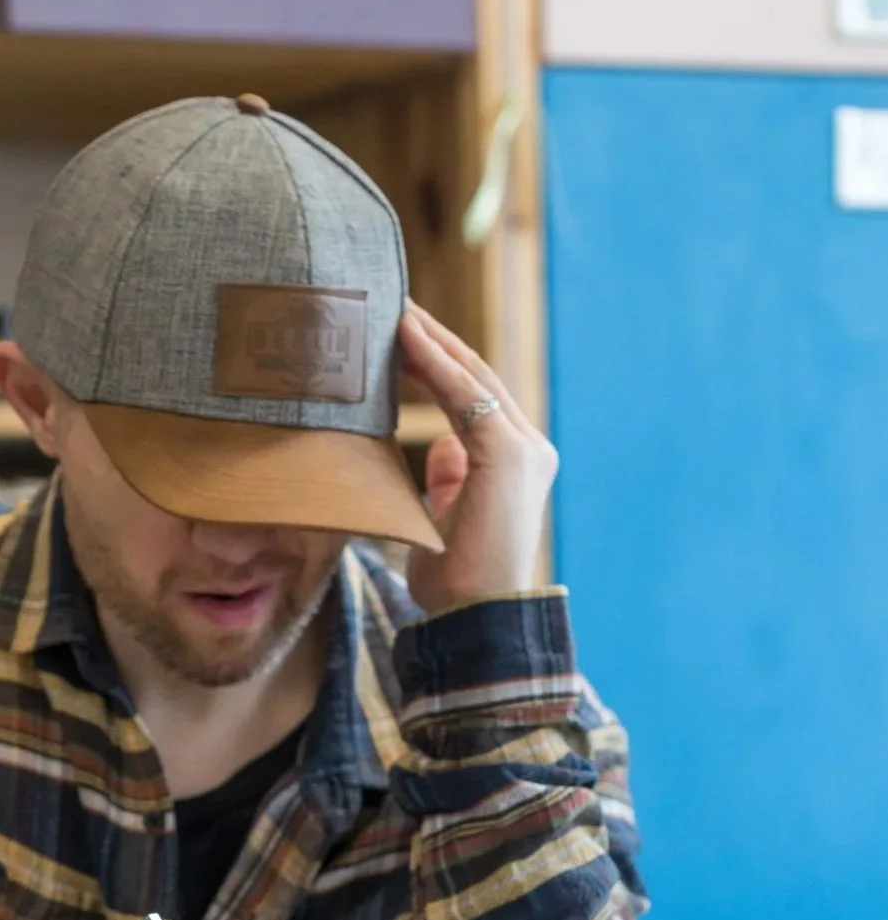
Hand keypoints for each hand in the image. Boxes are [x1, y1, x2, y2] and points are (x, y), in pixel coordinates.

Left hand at [398, 304, 558, 614]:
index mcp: (514, 460)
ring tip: (393, 312)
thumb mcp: (446, 513)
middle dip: (436, 340)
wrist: (475, 613)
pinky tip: (406, 340)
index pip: (474, 396)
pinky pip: (465, 396)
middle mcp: (527, 447)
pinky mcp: (510, 454)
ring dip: (431, 342)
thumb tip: (440, 444)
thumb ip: (450, 475)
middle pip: (477, 376)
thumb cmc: (456, 575)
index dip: (439, 360)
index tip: (401, 332)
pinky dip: (434, 364)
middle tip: (394, 306)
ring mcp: (523, 449)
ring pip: (472, 377)